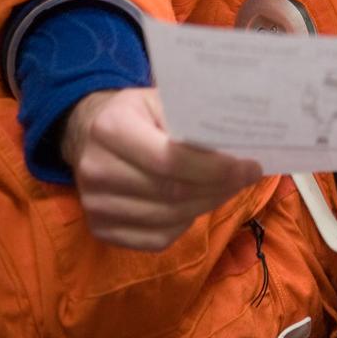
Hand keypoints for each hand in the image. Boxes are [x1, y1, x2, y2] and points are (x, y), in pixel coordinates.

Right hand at [61, 87, 263, 251]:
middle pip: (171, 192)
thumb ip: (189, 118)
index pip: (169, 158)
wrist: (87, 134)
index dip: (213, 167)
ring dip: (206, 205)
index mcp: (112, 128)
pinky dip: (185, 224)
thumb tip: (236, 143)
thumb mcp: (158, 99)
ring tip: (229, 188)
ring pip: (167, 218)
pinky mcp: (99, 229)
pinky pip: (155, 238)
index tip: (248, 165)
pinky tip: (198, 204)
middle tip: (248, 177)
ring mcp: (95, 204)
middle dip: (218, 187)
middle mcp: (97, 169)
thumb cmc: (135, 112)